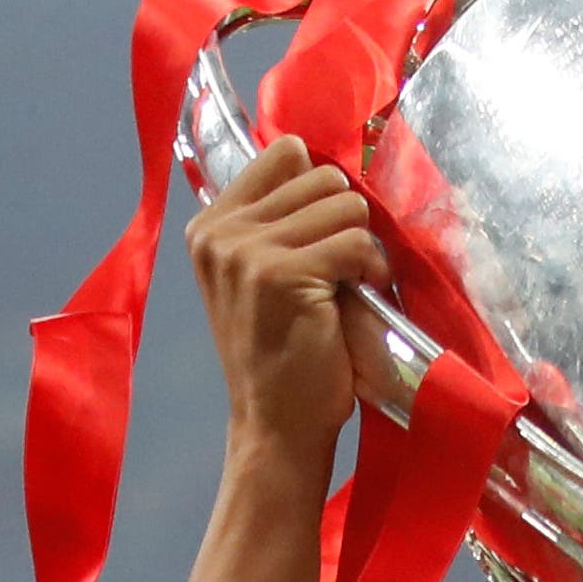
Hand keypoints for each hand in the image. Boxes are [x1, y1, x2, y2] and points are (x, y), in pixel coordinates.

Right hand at [188, 135, 390, 458]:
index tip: (327, 232)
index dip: (320, 189)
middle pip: (319, 175)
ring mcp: (248, 252)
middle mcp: (221, 232)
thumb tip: (321, 166)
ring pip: (342, 203)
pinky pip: (354, 240)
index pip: (284, 153)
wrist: (276, 428)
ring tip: (356, 284)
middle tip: (347, 267)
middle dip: (346, 219)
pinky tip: (365, 295)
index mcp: (210, 225)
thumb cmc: (280, 359)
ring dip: (363, 243)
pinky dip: (372, 267)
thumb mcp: (256, 281)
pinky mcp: (283, 275)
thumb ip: (274, 225)